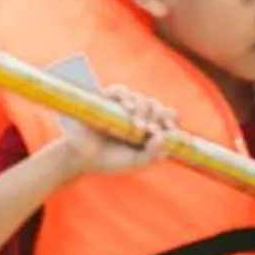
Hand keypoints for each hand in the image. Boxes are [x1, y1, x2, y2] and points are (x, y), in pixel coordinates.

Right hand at [52, 86, 176, 178]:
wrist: (82, 159)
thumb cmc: (110, 161)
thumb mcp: (135, 163)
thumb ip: (151, 155)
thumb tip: (162, 137)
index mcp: (149, 129)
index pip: (167, 118)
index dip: (172, 122)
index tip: (172, 131)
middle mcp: (139, 115)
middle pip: (157, 106)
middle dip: (159, 116)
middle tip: (152, 129)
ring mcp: (123, 106)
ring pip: (142, 99)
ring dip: (144, 111)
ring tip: (138, 128)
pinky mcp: (108, 100)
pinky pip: (122, 91)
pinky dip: (128, 98)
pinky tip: (128, 109)